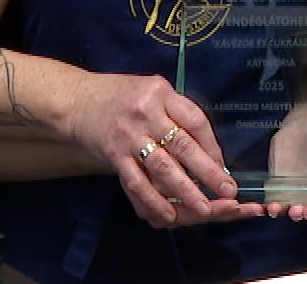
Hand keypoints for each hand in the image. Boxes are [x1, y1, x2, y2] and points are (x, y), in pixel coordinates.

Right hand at [66, 72, 257, 227]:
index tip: (225, 166)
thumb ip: (177, 113)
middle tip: (229, 191)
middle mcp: (146, 114)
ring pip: (163, 168)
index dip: (213, 146)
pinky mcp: (115, 156)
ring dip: (186, 192)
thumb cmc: (122, 96)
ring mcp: (129, 136)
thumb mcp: (153, 91)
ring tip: (205, 209)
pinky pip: (137, 182)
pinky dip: (154, 201)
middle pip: (183, 146)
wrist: (77, 101)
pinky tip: (169, 215)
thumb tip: (208, 151)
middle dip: (208, 172)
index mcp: (161, 93)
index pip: (195, 121)